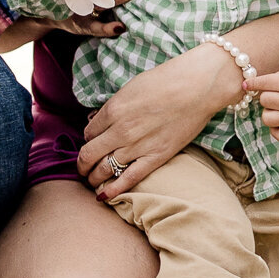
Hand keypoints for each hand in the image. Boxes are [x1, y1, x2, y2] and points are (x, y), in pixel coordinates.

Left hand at [77, 42, 244, 195]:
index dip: (88, 140)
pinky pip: (128, 179)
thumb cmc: (165, 81)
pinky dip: (113, 190)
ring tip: (91, 181)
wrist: (196, 88)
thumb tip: (98, 120)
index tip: (92, 143)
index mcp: (112, 110)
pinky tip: (104, 196)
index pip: (88, 133)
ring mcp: (136, 146)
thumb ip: (113, 106)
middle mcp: (120, 130)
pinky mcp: (155, 158)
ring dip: (93, 178)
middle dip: (82, 164)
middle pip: (89, 154)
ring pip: (103, 169)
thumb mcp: (130, 88)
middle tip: (82, 168)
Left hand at [254, 64, 278, 140]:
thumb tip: (253, 86)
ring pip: (267, 118)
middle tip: (276, 93)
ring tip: (278, 107)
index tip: (247, 85)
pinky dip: (275, 129)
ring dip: (269, 112)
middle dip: (267, 96)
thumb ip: (274, 79)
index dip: (252, 83)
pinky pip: (278, 135)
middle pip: (264, 101)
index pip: (262, 84)